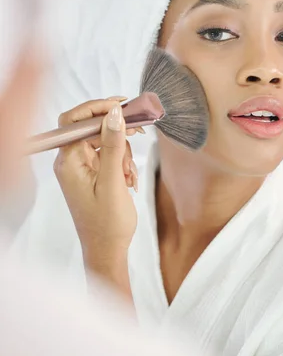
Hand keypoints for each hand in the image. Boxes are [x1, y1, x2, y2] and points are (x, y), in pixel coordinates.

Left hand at [53, 97, 139, 296]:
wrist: (107, 250)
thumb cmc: (107, 224)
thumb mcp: (112, 182)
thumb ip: (112, 146)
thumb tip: (114, 113)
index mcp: (68, 162)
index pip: (74, 121)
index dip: (96, 108)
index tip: (121, 105)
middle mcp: (71, 161)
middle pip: (92, 128)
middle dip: (117, 131)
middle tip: (140, 128)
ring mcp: (82, 167)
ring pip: (104, 140)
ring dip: (123, 151)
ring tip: (130, 175)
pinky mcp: (93, 173)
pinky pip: (109, 155)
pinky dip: (123, 162)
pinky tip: (130, 180)